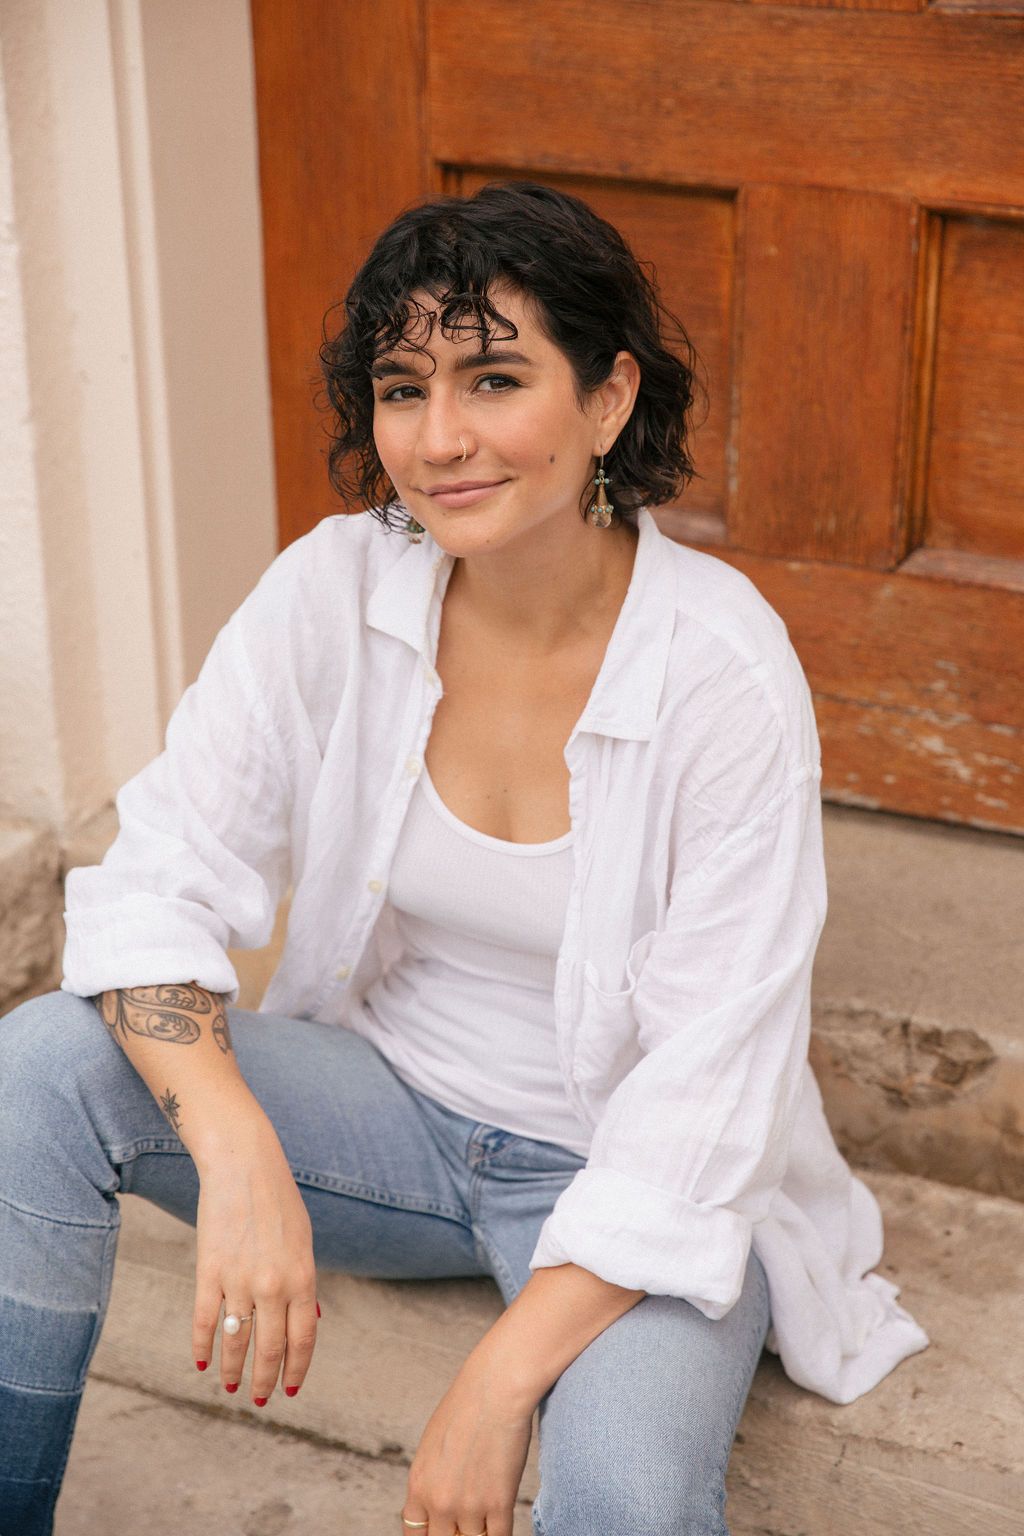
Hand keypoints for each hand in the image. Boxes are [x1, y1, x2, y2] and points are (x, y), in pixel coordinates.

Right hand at [190, 1117, 318, 1405]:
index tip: (290, 1389)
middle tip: (260, 1399)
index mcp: (303, 1277)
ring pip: (235, 1342)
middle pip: (270, 1348)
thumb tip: (312, 1321)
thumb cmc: (279, 1202)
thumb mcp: (304, 1241)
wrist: (244, 1166)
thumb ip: (306, 1284)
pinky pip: (204, 1320)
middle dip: (265, 1380)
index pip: (303, 1339)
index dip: (296, 1368)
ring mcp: (239, 1280)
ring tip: (232, 1387)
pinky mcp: (208, 1271)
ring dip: (233, 1370)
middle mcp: (273, 1285)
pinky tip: (200, 1362)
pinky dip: (202, 1346)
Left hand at [401, 1354, 534, 1535]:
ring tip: (485, 1516)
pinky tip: (501, 1524)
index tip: (442, 1532)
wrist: (495, 1388)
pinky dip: (499, 1534)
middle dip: (454, 1535)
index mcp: (418, 1484)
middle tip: (464, 1525)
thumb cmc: (466, 1407)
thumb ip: (432, 1479)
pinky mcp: (498, 1504)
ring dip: (478, 1532)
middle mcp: (438, 1501)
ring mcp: (468, 1506)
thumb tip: (436, 1506)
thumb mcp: (433, 1444)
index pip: (414, 1533)